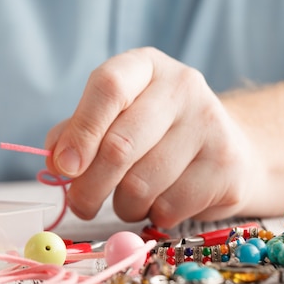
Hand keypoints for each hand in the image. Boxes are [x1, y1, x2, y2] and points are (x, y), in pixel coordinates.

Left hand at [45, 47, 259, 228]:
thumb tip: (55, 160)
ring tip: (128, 199)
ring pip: (142, 184)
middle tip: (82, 203)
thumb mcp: (113, 118)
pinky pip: (170, 207)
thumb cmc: (153, 133)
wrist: (226, 149)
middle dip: (89, 187)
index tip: (64, 167)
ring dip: (123, 205)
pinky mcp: (227, 166)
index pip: (108, 87)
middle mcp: (182, 86)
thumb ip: (77, 133)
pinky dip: (152, 216)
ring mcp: (210, 124)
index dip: (80, 132)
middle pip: (119, 146)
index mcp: (145, 66)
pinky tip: (159, 203)